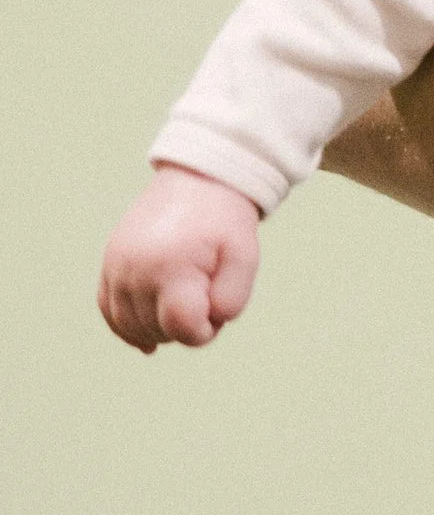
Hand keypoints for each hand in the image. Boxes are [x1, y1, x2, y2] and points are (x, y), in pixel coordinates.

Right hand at [99, 165, 261, 351]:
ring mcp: (116, 265)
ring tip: (183, 304)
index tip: (218, 311)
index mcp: (170, 267)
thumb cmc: (224, 220)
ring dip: (157, 328)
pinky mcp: (109, 262)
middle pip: (156, 330)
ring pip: (129, 325)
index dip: (204, 331)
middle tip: (205, 296)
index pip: (182, 329)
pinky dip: (126, 326)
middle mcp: (135, 270)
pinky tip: (148, 337)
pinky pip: (108, 309)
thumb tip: (205, 325)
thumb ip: (231, 300)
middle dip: (185, 327)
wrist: (199, 177)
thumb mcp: (245, 257)